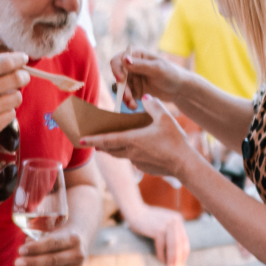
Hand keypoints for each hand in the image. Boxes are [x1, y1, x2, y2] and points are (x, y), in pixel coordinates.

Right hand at [0, 53, 29, 150]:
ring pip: (17, 97)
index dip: (19, 59)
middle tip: (23, 78)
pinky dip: (7, 113)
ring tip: (2, 100)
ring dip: (14, 97)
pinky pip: (12, 113)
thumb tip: (11, 58)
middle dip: (24, 76)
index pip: (5, 63)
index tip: (24, 59)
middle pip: (17, 78)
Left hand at [14, 230, 84, 265]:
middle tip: (17, 263)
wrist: (83, 242)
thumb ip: (39, 239)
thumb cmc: (61, 237)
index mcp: (72, 238)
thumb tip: (24, 249)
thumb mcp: (54, 232)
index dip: (36, 247)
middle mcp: (78, 254)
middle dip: (33, 262)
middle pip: (53, 260)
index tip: (20, 250)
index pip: (52, 243)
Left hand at [82, 96, 197, 178]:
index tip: (81, 140)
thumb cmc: (174, 141)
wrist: (184, 164)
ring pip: (120, 155)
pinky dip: (128, 154)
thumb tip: (145, 97)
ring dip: (112, 150)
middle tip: (91, 141)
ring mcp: (137, 162)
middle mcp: (131, 152)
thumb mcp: (165, 118)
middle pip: (110, 149)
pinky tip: (134, 150)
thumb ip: (153, 106)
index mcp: (132, 140)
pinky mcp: (145, 168)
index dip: (93, 139)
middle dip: (99, 145)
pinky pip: (132, 160)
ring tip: (106, 145)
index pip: (107, 140)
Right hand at [110, 49, 187, 110]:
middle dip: (122, 88)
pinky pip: (127, 96)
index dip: (116, 69)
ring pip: (122, 88)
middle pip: (119, 76)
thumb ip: (140, 65)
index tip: (120, 79)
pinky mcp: (135, 90)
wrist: (180, 89)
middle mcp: (132, 66)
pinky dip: (129, 101)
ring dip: (125, 97)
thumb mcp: (157, 69)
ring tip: (133, 105)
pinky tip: (134, 106)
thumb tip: (124, 59)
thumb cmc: (172, 74)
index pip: (119, 59)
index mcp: (137, 55)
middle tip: (128, 98)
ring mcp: (133, 78)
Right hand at [124, 205, 190, 265]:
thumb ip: (171, 231)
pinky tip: (161, 261)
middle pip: (180, 243)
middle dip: (179, 257)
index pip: (184, 239)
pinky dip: (161, 255)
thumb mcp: (163, 222)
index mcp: (178, 219)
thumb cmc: (147, 219)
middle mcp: (175, 220)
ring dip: (172, 258)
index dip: (184, 252)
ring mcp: (167, 224)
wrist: (134, 210)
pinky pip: (162, 246)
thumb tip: (178, 251)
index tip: (182, 261)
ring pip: (173, 246)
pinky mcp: (159, 229)